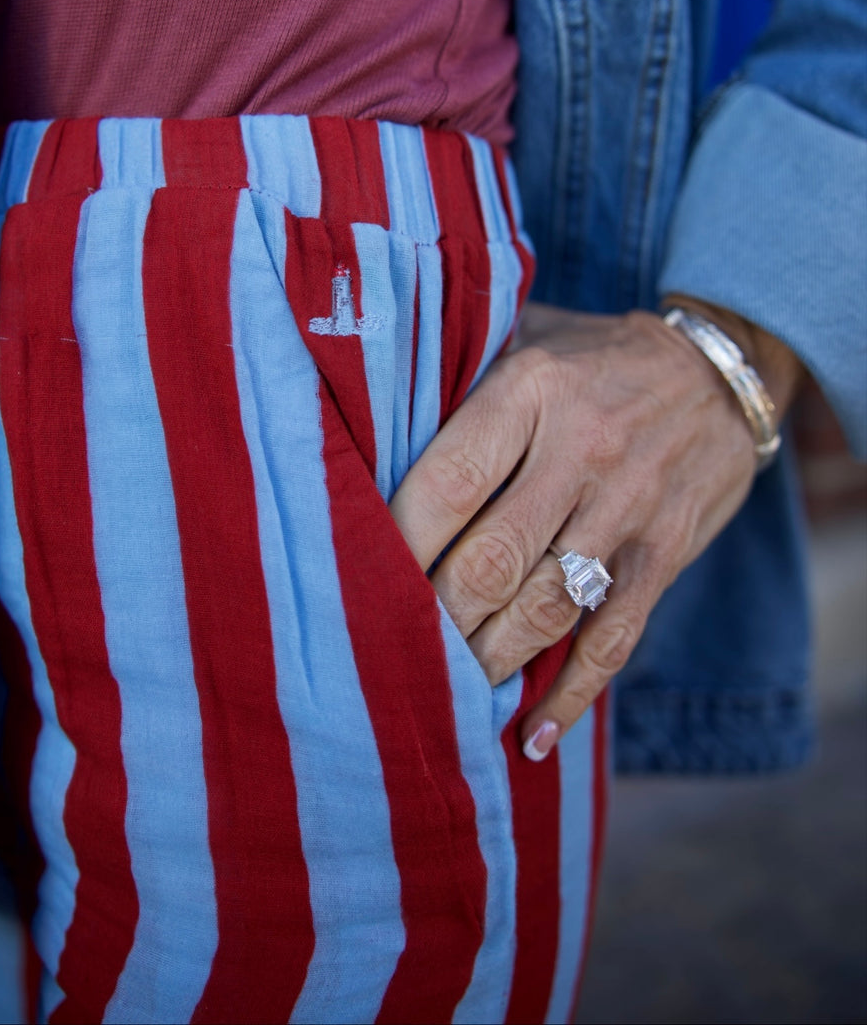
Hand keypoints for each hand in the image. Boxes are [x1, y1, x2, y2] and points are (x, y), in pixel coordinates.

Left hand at [390, 298, 801, 759]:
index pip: (450, 482)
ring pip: (547, 608)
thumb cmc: (591, 359)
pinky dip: (572, 695)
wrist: (719, 371)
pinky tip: (531, 734)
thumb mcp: (525, 341)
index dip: (398, 543)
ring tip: (444, 692)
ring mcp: (629, 507)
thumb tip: (365, 441)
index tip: (355, 582)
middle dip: (435, 618)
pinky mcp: (667, 553)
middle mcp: (581, 450)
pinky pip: (615, 638)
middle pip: (492, 558)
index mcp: (531, 391)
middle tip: (389, 651)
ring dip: (489, 661)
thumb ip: (458, 384)